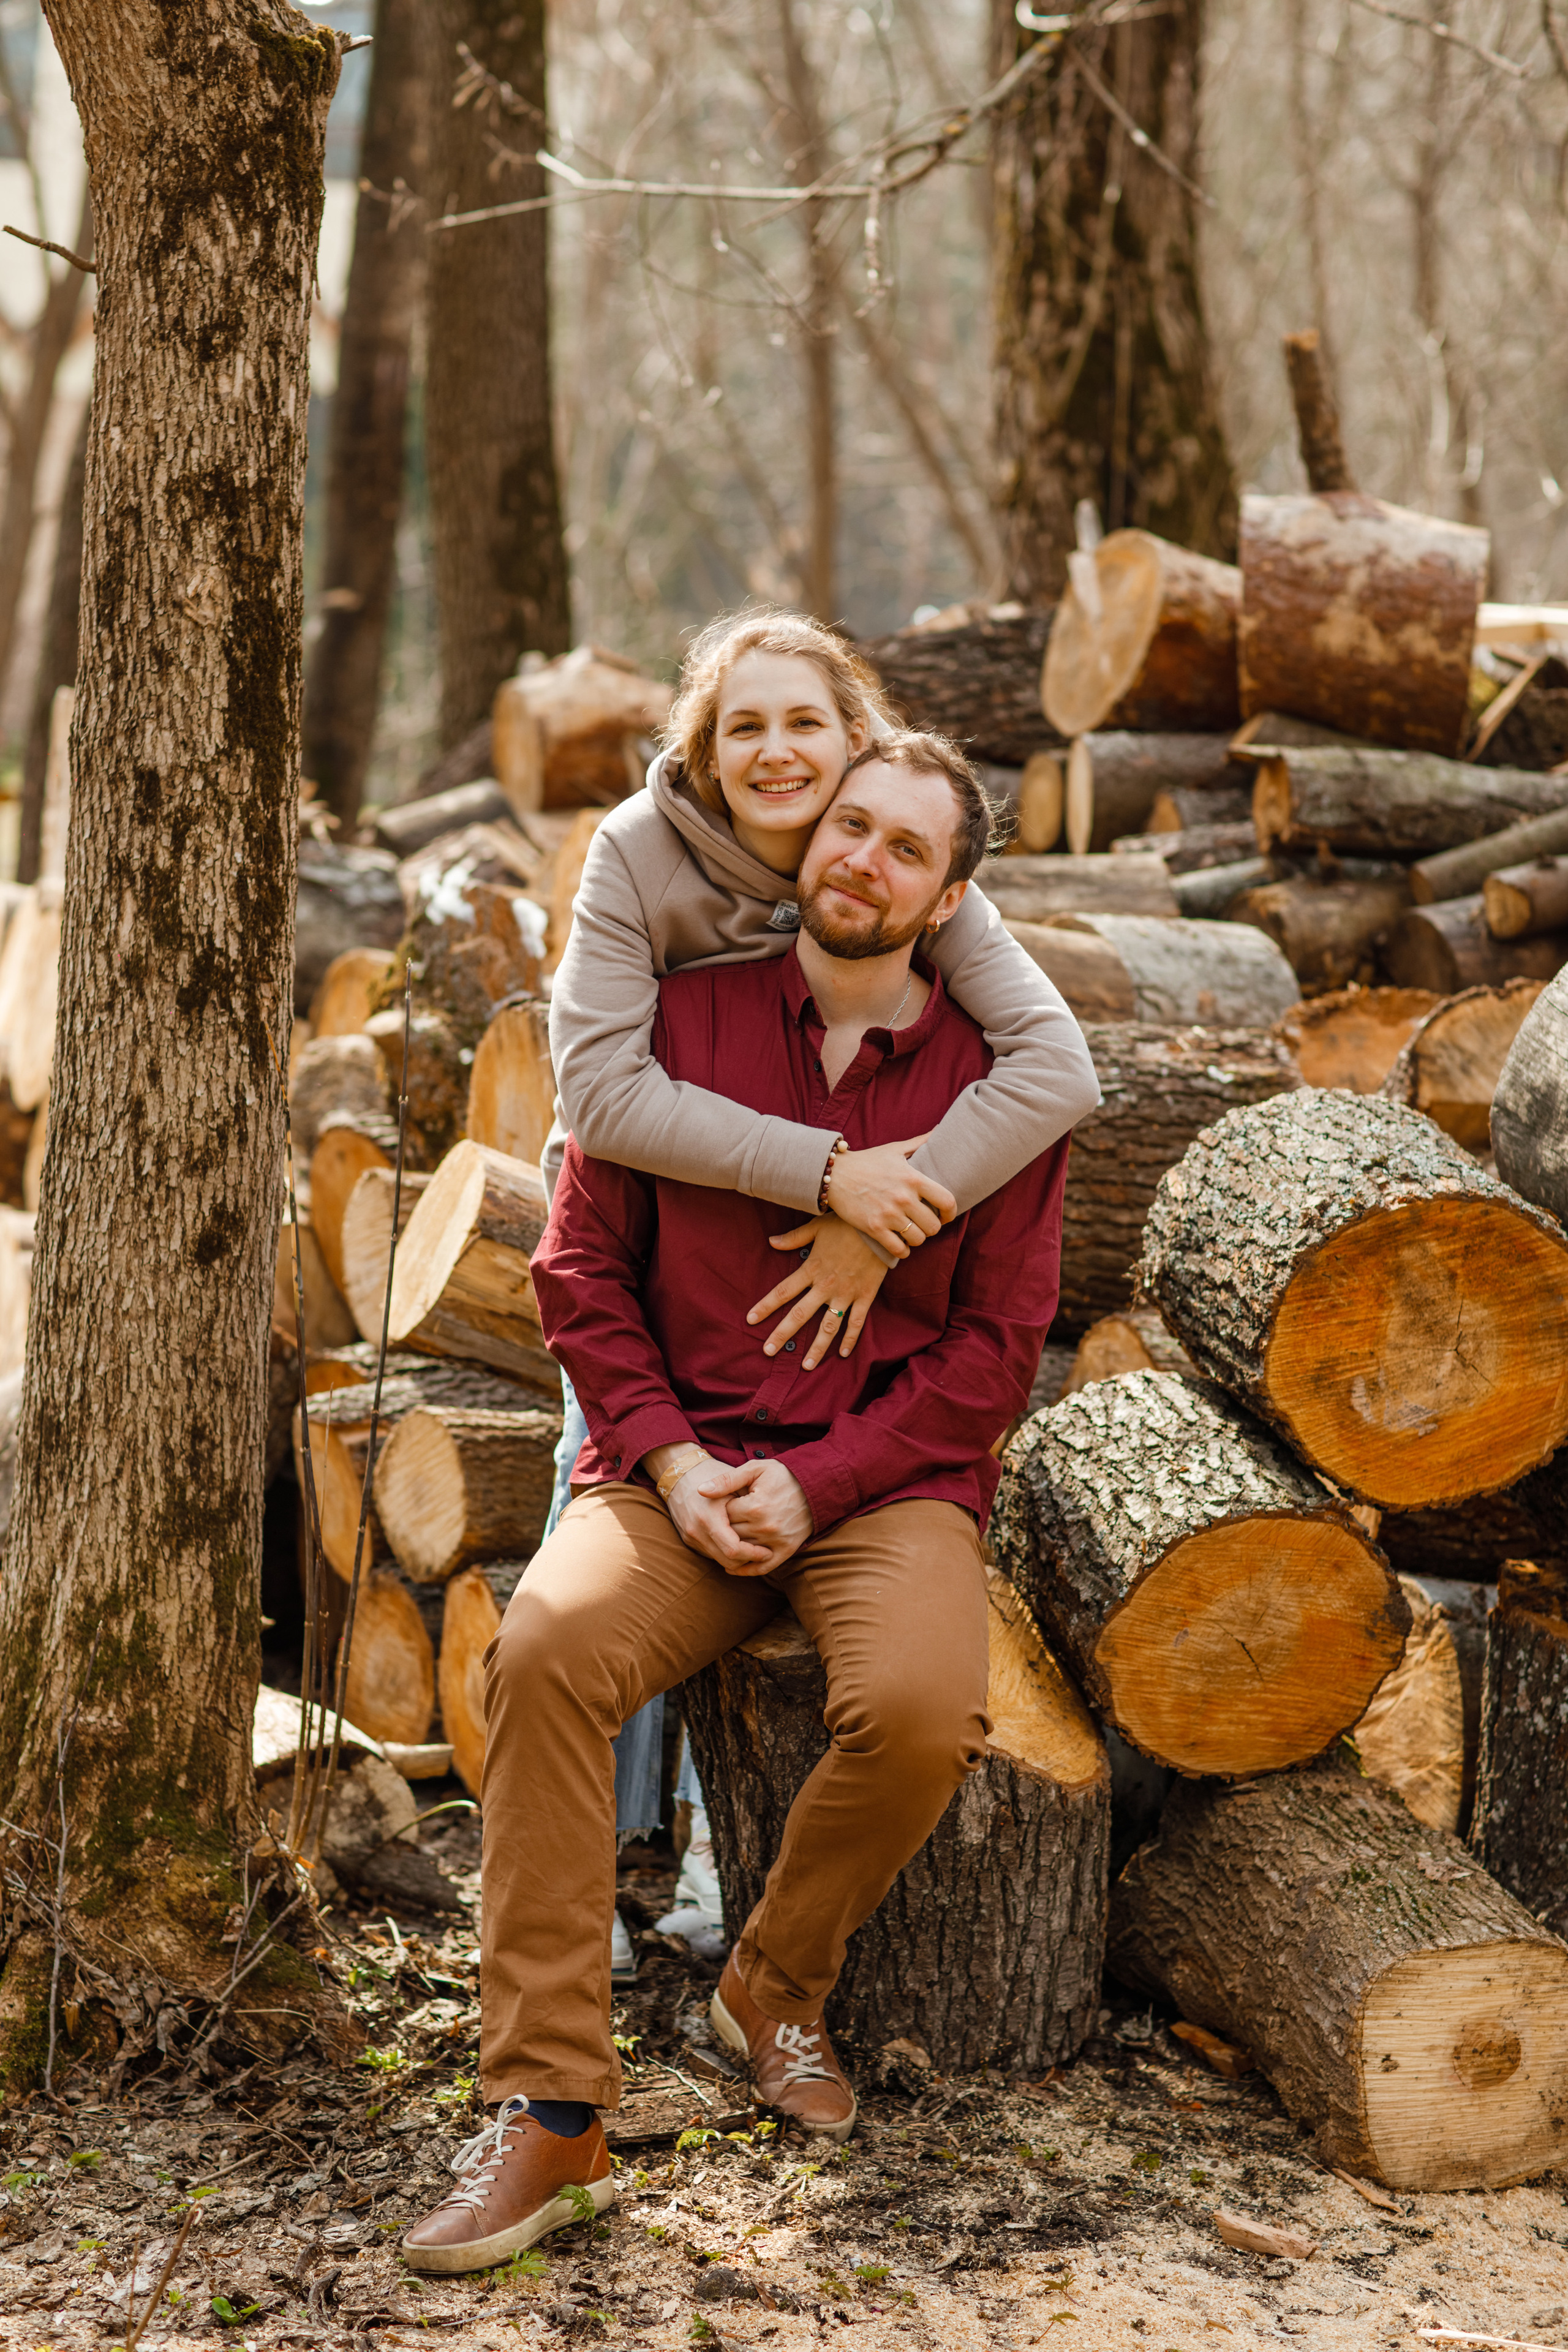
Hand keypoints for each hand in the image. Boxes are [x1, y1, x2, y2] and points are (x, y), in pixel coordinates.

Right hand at [647, 1444, 769, 1572]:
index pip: (734, 1549)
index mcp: (709, 1516)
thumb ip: (749, 1503)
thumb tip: (768, 1527)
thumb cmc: (712, 1473)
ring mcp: (690, 1536)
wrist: (679, 1472)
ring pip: (719, 1560)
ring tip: (753, 1549)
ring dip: (737, 1559)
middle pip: (727, 1560)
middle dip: (747, 1560)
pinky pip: (710, 1553)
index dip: (753, 1554)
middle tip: (764, 1553)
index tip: (768, 1550)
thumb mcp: (734, 1481)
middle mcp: (697, 1530)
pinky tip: (738, 1543)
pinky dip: (725, 1553)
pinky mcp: (688, 1539)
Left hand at [694, 1458, 812, 1573]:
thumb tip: (700, 1491)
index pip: (724, 1515)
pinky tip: (732, 1566)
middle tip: (719, 1522)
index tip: (722, 1503)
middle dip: (723, 1528)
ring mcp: (776, 1541)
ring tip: (720, 1541)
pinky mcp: (787, 1550)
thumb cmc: (783, 1474)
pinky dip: (746, 1569)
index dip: (720, 1509)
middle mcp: (765, 1527)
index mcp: (755, 1507)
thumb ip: (726, 1480)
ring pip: (742, 1552)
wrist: (817, 1485)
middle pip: (730, 1534)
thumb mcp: (755, 1469)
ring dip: (730, 1547)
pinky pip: (762, 1567)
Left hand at [749, 1215, 888, 1367]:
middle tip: (768, 1351)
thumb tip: (771, 1241)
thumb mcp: (817, 1226)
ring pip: (828, 1327)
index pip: (782, 1292)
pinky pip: (856, 1323)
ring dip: (817, 1348)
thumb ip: (794, 1238)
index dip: (765, 1306)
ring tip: (805, 1366)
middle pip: (799, 1315)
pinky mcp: (865, 1296)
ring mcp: (846, 1294)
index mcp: (811, 1269)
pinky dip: (850, 1339)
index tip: (750, 1320)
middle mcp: (825, 1286)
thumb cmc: (847, 1223)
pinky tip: (842, 1354)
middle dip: (782, 1334)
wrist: (880, 1225)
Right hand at [824, 1138, 955, 1256]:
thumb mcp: (894, 1149)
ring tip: (911, 1232)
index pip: (947, 1201)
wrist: (833, 1174)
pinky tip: (900, 1244)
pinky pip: (899, 1249)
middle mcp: (903, 1198)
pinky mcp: (874, 1228)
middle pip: (934, 1226)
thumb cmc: (867, 1161)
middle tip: (924, 1224)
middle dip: (932, 1227)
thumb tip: (940, 1129)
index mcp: (913, 1179)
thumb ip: (920, 1142)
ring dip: (917, 1239)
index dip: (951, 1212)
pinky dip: (903, 1250)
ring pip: (918, 1239)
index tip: (945, 1215)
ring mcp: (888, 1215)